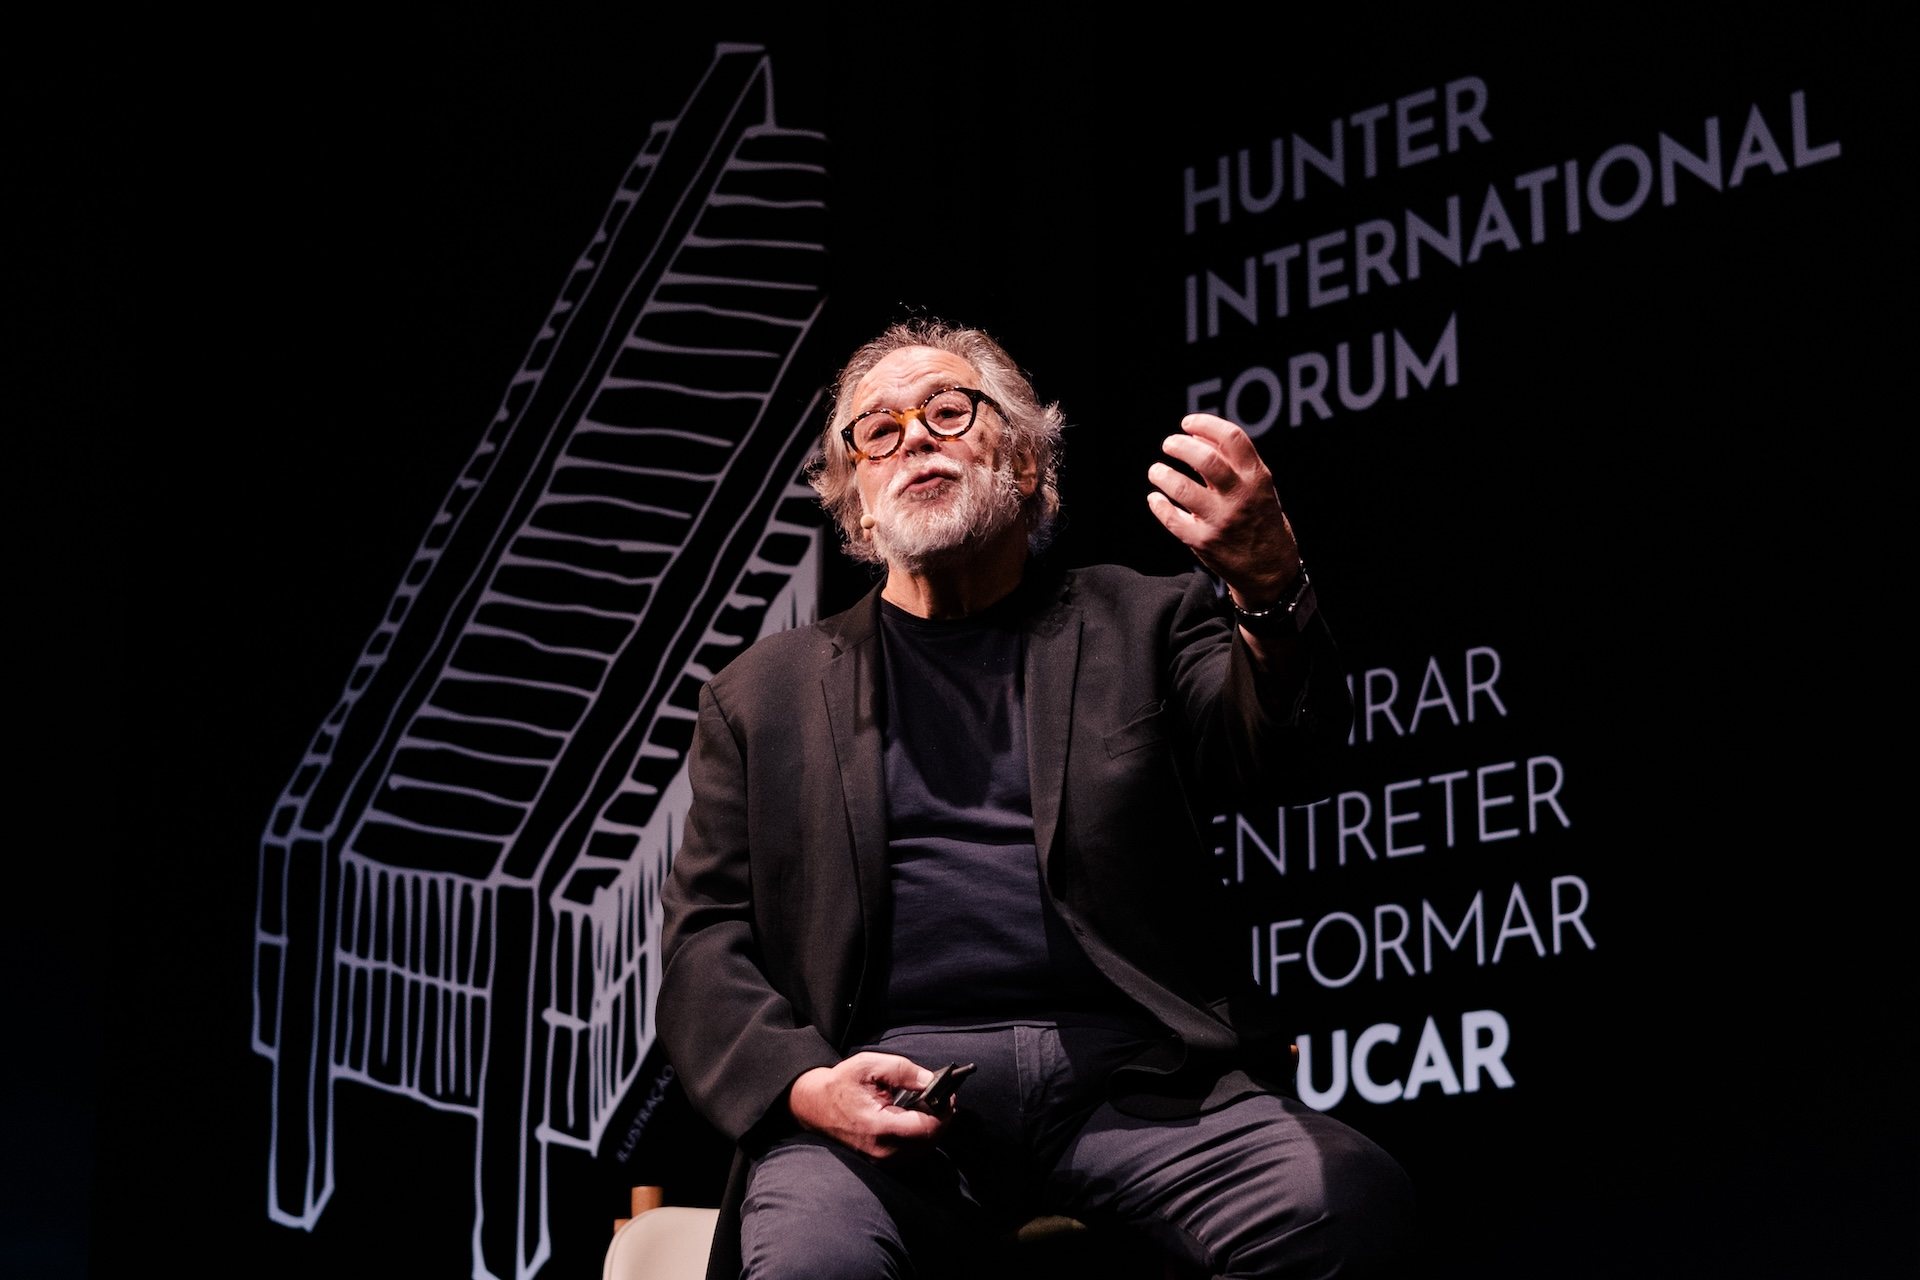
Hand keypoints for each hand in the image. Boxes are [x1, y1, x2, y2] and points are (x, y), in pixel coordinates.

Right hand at [787, 1053, 948, 1156]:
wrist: (815, 1105)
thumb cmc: (841, 1083)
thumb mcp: (870, 1065)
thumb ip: (903, 1071)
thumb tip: (931, 1081)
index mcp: (879, 1127)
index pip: (926, 1128)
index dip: (943, 1111)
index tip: (948, 1094)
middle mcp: (882, 1150)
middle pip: (929, 1141)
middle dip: (941, 1119)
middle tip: (941, 1098)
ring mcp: (881, 1160)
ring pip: (923, 1150)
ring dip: (932, 1129)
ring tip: (929, 1107)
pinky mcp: (881, 1162)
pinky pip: (912, 1153)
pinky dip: (920, 1137)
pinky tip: (917, 1119)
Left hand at [1147, 413, 1302, 607]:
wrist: (1270, 570)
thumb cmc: (1260, 519)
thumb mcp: (1259, 487)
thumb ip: (1233, 461)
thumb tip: (1197, 434)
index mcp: (1257, 478)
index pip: (1232, 438)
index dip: (1205, 424)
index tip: (1187, 423)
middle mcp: (1240, 497)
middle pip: (1204, 460)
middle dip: (1179, 445)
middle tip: (1169, 444)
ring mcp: (1220, 520)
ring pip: (1182, 488)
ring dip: (1162, 474)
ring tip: (1156, 471)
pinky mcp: (1203, 542)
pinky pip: (1172, 519)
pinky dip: (1159, 505)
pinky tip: (1156, 499)